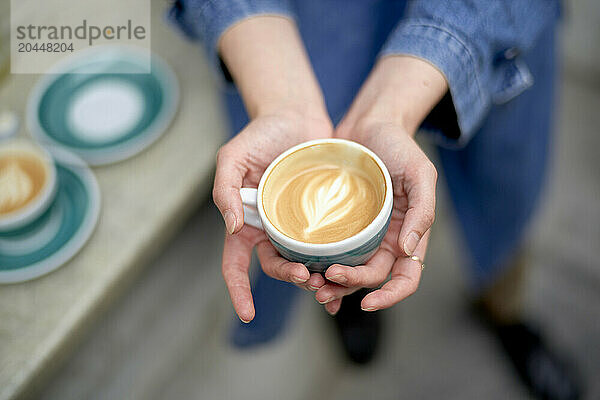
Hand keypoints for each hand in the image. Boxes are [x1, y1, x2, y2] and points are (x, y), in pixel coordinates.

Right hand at [215, 16, 331, 321]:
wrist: (297, 114)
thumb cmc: (261, 133)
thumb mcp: (233, 156)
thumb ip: (224, 190)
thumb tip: (232, 228)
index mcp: (246, 220)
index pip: (235, 263)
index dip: (239, 290)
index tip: (247, 313)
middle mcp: (272, 228)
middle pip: (275, 266)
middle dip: (289, 278)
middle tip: (308, 278)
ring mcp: (298, 224)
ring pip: (304, 261)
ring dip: (314, 278)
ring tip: (329, 282)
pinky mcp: (323, 216)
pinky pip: (327, 245)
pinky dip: (334, 263)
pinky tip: (346, 275)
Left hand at [315, 123, 435, 314]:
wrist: (369, 123)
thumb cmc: (399, 145)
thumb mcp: (421, 173)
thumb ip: (423, 211)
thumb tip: (409, 250)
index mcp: (409, 234)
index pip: (407, 278)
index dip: (391, 296)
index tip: (367, 303)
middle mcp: (386, 238)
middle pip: (370, 277)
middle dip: (350, 286)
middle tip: (324, 283)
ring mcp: (361, 231)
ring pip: (348, 269)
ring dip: (331, 283)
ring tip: (310, 284)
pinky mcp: (339, 221)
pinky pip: (329, 249)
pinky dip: (318, 263)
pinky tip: (303, 269)